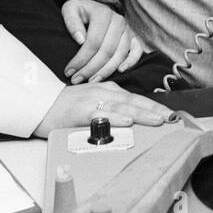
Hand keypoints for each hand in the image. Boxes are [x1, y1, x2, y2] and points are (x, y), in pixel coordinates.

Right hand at [34, 82, 168, 137]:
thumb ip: (113, 108)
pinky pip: (99, 115)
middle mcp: (103, 92)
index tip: (172, 116)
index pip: (137, 99)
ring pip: (121, 106)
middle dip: (155, 110)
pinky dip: (114, 117)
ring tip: (157, 120)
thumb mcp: (95, 102)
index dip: (155, 107)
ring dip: (141, 113)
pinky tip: (126, 121)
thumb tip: (135, 120)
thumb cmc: (68, 107)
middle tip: (172, 119)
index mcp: (109, 90)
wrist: (40, 105)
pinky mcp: (79, 112)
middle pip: (134, 101)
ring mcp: (91, 101)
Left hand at [61, 0, 143, 83]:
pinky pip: (136, 51)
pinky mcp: (131, 36)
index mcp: (103, 14)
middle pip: (106, 51)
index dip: (81, 59)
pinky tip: (120, 71)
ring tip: (92, 80)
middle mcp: (118, 21)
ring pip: (119, 54)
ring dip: (106, 70)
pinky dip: (131, 62)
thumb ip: (72, 22)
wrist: (96, 3)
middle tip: (77, 80)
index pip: (93, 42)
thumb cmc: (82, 9)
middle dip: (90, 69)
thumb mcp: (70, 9)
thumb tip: (80, 40)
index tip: (69, 71)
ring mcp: (126, 29)